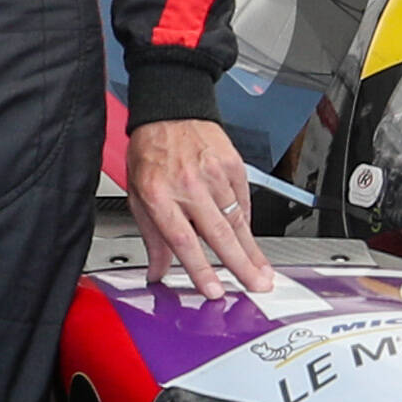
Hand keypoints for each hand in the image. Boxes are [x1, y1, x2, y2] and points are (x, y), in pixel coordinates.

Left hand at [128, 120, 274, 297]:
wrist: (170, 110)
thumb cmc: (151, 151)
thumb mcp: (137, 194)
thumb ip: (151, 236)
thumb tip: (157, 271)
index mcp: (158, 195)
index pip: (183, 240)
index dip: (200, 269)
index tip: (214, 291)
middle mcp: (188, 185)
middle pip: (219, 233)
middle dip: (241, 265)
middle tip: (257, 286)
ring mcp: (213, 174)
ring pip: (237, 219)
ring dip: (252, 250)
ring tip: (263, 272)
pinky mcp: (233, 164)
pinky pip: (244, 200)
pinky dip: (248, 221)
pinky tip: (252, 240)